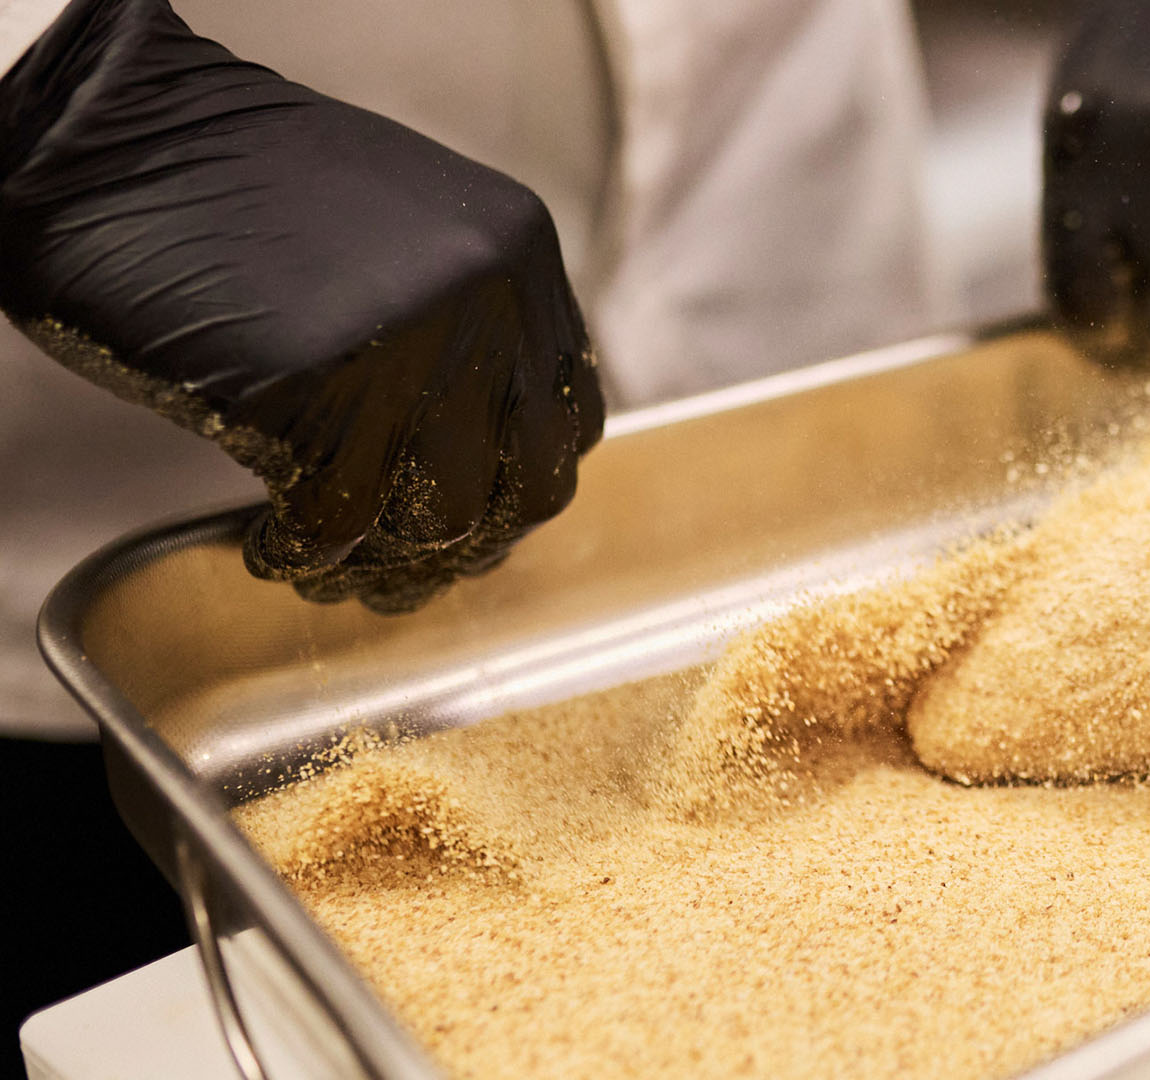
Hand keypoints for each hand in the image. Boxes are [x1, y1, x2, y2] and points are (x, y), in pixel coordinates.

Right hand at [0, 0, 602, 612]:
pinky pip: (338, 522)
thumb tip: (485, 465)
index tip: (464, 521)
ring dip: (383, 570)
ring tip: (328, 571)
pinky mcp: (317, 387)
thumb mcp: (402, 237)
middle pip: (523, 486)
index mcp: (518, 254)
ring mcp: (411, 342)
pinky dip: (303, 555)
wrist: (112, 137)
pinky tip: (267, 545)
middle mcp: (491, 297)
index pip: (568, 419)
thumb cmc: (237, 192)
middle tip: (397, 571)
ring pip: (439, 518)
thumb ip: (463, 329)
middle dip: (459, 548)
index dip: (515, 491)